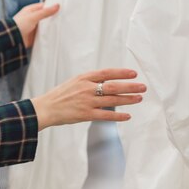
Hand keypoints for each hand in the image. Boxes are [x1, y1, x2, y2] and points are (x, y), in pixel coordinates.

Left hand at [13, 2, 59, 47]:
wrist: (13, 38)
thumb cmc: (18, 25)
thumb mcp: (33, 16)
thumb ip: (45, 12)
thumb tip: (56, 6)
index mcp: (31, 10)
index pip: (44, 6)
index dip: (52, 7)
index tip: (61, 7)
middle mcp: (32, 18)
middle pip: (45, 16)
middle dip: (52, 17)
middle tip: (63, 17)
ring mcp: (34, 27)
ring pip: (45, 25)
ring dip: (50, 26)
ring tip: (61, 26)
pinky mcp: (35, 35)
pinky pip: (43, 34)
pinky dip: (48, 34)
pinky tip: (54, 35)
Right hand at [31, 68, 145, 130]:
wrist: (46, 108)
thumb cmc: (60, 95)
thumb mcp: (73, 82)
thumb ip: (89, 81)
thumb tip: (108, 82)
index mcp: (83, 78)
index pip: (106, 73)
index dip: (121, 73)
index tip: (134, 73)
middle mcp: (86, 88)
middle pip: (113, 86)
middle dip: (130, 86)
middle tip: (142, 86)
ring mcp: (87, 102)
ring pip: (112, 100)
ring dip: (128, 100)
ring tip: (139, 98)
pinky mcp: (85, 115)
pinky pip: (106, 115)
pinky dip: (118, 116)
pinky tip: (127, 116)